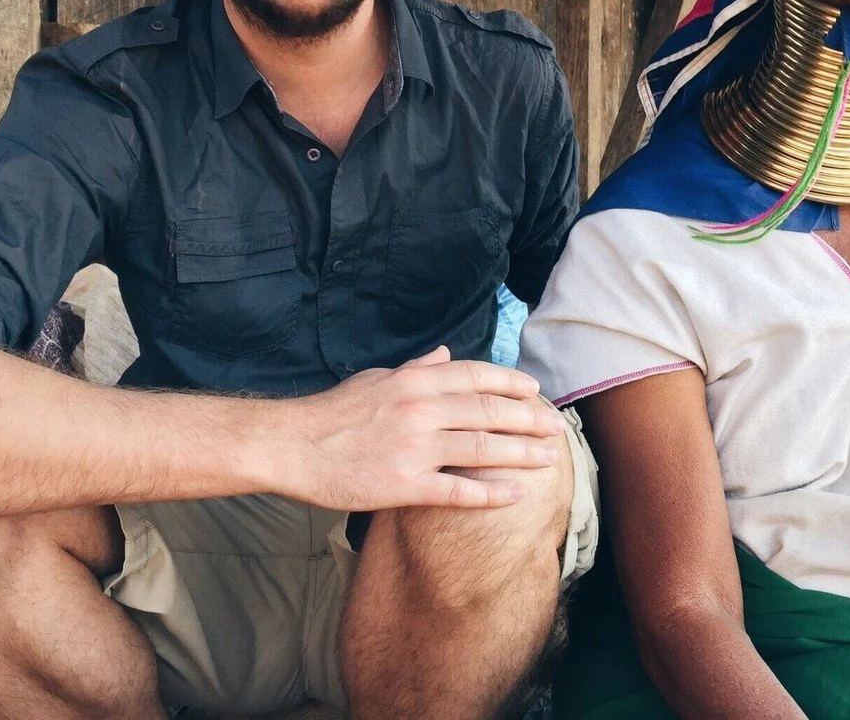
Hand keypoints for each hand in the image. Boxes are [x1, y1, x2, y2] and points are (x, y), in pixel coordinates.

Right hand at [274, 347, 566, 510]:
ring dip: (522, 453)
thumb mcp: (375, 378)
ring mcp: (415, 448)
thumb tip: (443, 354)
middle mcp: (421, 409)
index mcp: (415, 381)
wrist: (292, 445)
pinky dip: (491, 492)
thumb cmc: (332, 412)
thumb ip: (414, 368)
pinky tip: (516, 494)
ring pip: (482, 448)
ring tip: (549, 459)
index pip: (476, 377)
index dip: (511, 385)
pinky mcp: (405, 485)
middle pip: (489, 412)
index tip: (535, 392)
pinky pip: (458, 489)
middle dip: (529, 419)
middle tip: (556, 427)